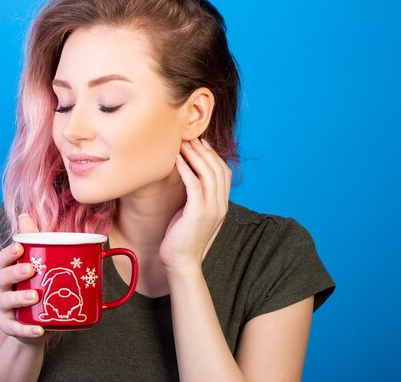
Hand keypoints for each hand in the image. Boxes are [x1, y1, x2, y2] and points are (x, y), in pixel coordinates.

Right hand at [0, 213, 50, 344]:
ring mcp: (5, 308)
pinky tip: (39, 329)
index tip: (20, 247)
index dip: (9, 253)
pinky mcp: (10, 326)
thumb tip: (24, 214)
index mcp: (10, 271)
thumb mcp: (36, 265)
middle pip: (3, 278)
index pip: (4, 259)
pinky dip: (27, 329)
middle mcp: (3, 288)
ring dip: (20, 298)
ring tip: (35, 297)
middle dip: (15, 273)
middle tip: (31, 270)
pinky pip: (16, 328)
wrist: (35, 325)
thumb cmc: (36, 288)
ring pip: (7, 302)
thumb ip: (33, 242)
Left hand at [158, 138, 230, 271]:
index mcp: (222, 204)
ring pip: (208, 173)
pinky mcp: (197, 213)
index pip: (224, 172)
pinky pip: (194, 185)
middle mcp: (220, 205)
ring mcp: (211, 209)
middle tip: (189, 137)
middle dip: (204, 150)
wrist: (182, 263)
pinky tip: (176, 160)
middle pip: (218, 168)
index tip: (199, 142)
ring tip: (182, 144)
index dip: (213, 154)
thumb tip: (189, 177)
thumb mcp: (194, 213)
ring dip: (195, 156)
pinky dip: (186, 169)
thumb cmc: (183, 237)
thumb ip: (197, 197)